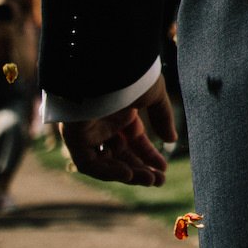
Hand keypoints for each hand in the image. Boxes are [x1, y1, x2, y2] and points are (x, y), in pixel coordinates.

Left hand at [59, 76, 176, 186]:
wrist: (107, 66)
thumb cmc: (131, 76)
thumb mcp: (154, 96)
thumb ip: (162, 118)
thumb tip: (172, 139)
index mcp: (121, 114)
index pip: (134, 142)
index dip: (149, 156)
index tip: (164, 168)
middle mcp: (104, 125)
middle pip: (122, 155)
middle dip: (141, 169)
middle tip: (159, 181)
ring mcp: (89, 132)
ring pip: (107, 162)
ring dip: (128, 173)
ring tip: (150, 181)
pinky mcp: (75, 138)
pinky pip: (89, 162)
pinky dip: (107, 171)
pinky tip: (128, 174)